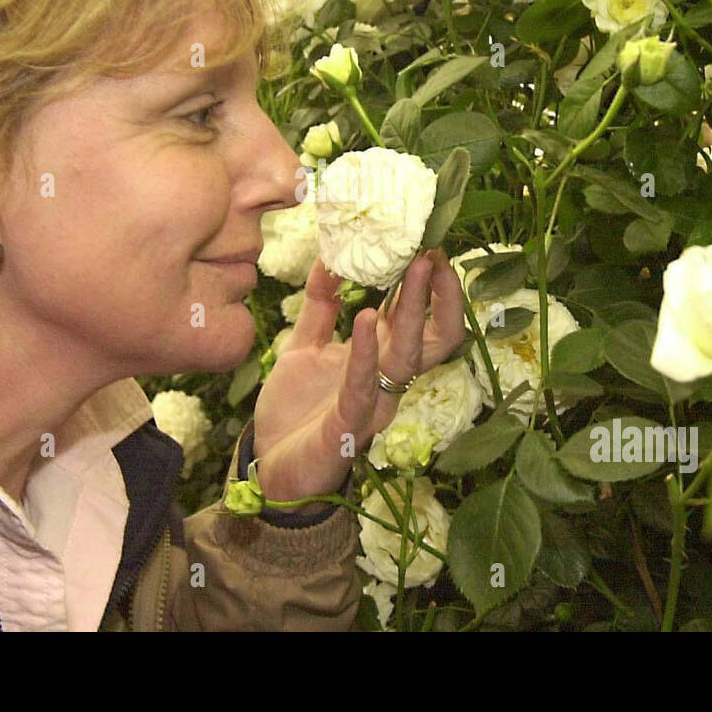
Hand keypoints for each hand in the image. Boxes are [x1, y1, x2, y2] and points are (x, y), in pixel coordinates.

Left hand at [251, 247, 465, 505]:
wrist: (269, 466)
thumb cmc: (294, 410)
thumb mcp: (304, 347)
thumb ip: (320, 307)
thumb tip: (329, 258)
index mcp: (380, 360)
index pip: (422, 320)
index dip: (432, 286)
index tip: (429, 245)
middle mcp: (387, 382)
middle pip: (435, 338)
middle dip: (441, 297)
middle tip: (436, 253)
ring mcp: (372, 404)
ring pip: (408, 357)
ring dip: (413, 311)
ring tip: (415, 269)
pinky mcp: (348, 426)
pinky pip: (364, 386)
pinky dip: (367, 352)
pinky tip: (367, 317)